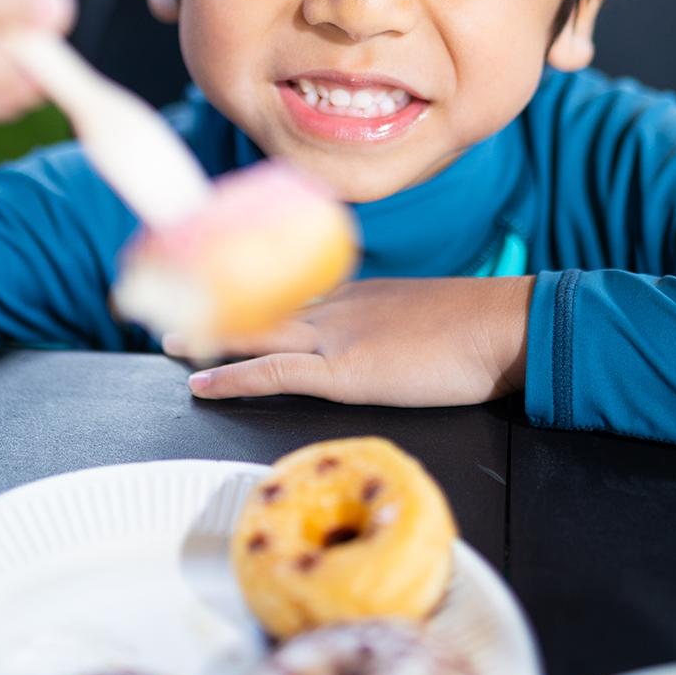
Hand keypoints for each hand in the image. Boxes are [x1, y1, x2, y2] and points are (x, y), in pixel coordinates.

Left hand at [167, 275, 533, 405]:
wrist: (506, 326)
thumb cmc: (482, 329)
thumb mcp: (426, 318)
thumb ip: (398, 326)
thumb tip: (395, 343)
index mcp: (360, 293)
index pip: (294, 290)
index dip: (255, 294)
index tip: (226, 292)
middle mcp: (339, 306)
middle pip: (264, 301)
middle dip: (218, 302)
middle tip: (176, 300)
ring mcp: (338, 335)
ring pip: (257, 330)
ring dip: (209, 335)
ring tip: (169, 341)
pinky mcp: (344, 370)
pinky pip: (273, 372)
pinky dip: (233, 376)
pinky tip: (201, 384)